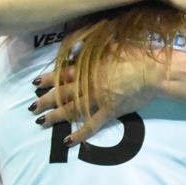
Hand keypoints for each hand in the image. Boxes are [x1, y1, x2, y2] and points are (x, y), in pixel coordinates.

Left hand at [30, 47, 166, 143]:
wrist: (153, 71)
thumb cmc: (136, 54)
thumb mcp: (112, 43)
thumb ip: (95, 46)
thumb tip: (81, 44)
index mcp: (88, 66)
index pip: (61, 74)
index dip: (47, 79)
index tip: (35, 84)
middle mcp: (88, 84)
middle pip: (60, 93)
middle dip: (45, 101)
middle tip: (32, 107)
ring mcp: (97, 99)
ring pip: (70, 110)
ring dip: (54, 116)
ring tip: (41, 122)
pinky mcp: (109, 112)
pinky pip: (91, 126)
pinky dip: (79, 134)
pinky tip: (68, 141)